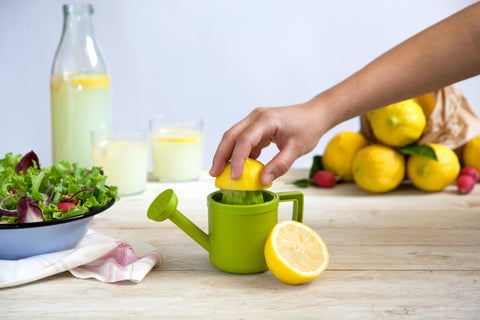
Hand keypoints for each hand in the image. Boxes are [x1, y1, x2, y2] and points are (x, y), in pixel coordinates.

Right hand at [209, 102, 329, 184]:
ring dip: (226, 155)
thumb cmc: (308, 128)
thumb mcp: (297, 149)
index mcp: (266, 120)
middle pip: (231, 136)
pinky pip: (243, 140)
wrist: (315, 114)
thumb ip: (280, 165)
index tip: (235, 177)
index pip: (245, 140)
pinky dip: (239, 154)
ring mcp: (255, 120)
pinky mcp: (257, 127)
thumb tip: (263, 181)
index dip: (237, 159)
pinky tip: (239, 168)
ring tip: (221, 173)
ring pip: (233, 137)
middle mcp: (256, 117)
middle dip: (221, 156)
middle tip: (214, 174)